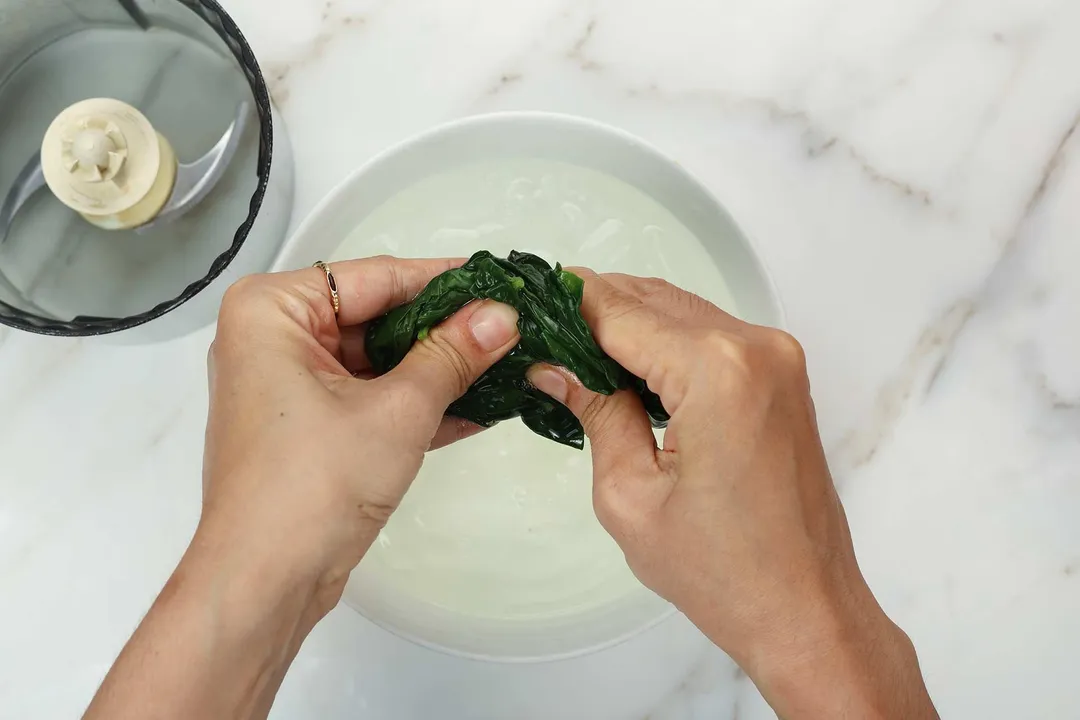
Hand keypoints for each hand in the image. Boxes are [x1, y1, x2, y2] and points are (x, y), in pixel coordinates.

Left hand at [84, 256, 519, 719]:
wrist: (265, 581)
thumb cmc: (309, 488)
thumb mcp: (398, 410)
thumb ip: (452, 355)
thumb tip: (501, 315)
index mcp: (272, 312)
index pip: (375, 277)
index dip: (443, 282)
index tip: (498, 282)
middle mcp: (272, 340)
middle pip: (376, 318)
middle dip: (444, 331)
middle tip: (509, 326)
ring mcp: (288, 387)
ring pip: (378, 362)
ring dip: (437, 370)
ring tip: (505, 362)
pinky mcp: (307, 429)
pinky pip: (370, 398)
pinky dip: (415, 404)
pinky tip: (478, 405)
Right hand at [527, 273, 936, 719]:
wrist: (804, 608)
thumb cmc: (722, 572)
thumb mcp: (629, 494)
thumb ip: (596, 411)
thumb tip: (556, 366)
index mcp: (717, 372)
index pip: (621, 313)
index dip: (568, 305)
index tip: (526, 304)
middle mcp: (755, 349)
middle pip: (653, 300)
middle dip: (594, 310)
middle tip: (540, 330)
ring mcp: (777, 359)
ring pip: (682, 311)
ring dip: (629, 323)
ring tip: (573, 350)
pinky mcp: (783, 377)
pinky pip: (710, 336)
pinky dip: (665, 342)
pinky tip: (625, 367)